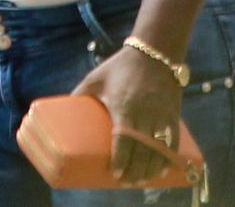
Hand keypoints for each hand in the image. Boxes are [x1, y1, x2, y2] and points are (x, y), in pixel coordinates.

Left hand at [73, 47, 189, 185]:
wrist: (154, 53)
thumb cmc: (120, 66)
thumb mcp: (96, 79)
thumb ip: (79, 94)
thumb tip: (62, 112)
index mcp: (124, 107)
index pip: (123, 140)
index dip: (121, 160)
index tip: (115, 174)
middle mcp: (144, 114)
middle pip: (141, 151)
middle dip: (134, 172)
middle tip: (125, 182)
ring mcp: (160, 115)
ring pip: (157, 150)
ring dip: (150, 169)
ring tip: (140, 181)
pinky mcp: (173, 115)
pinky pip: (173, 142)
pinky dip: (168, 159)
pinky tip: (162, 170)